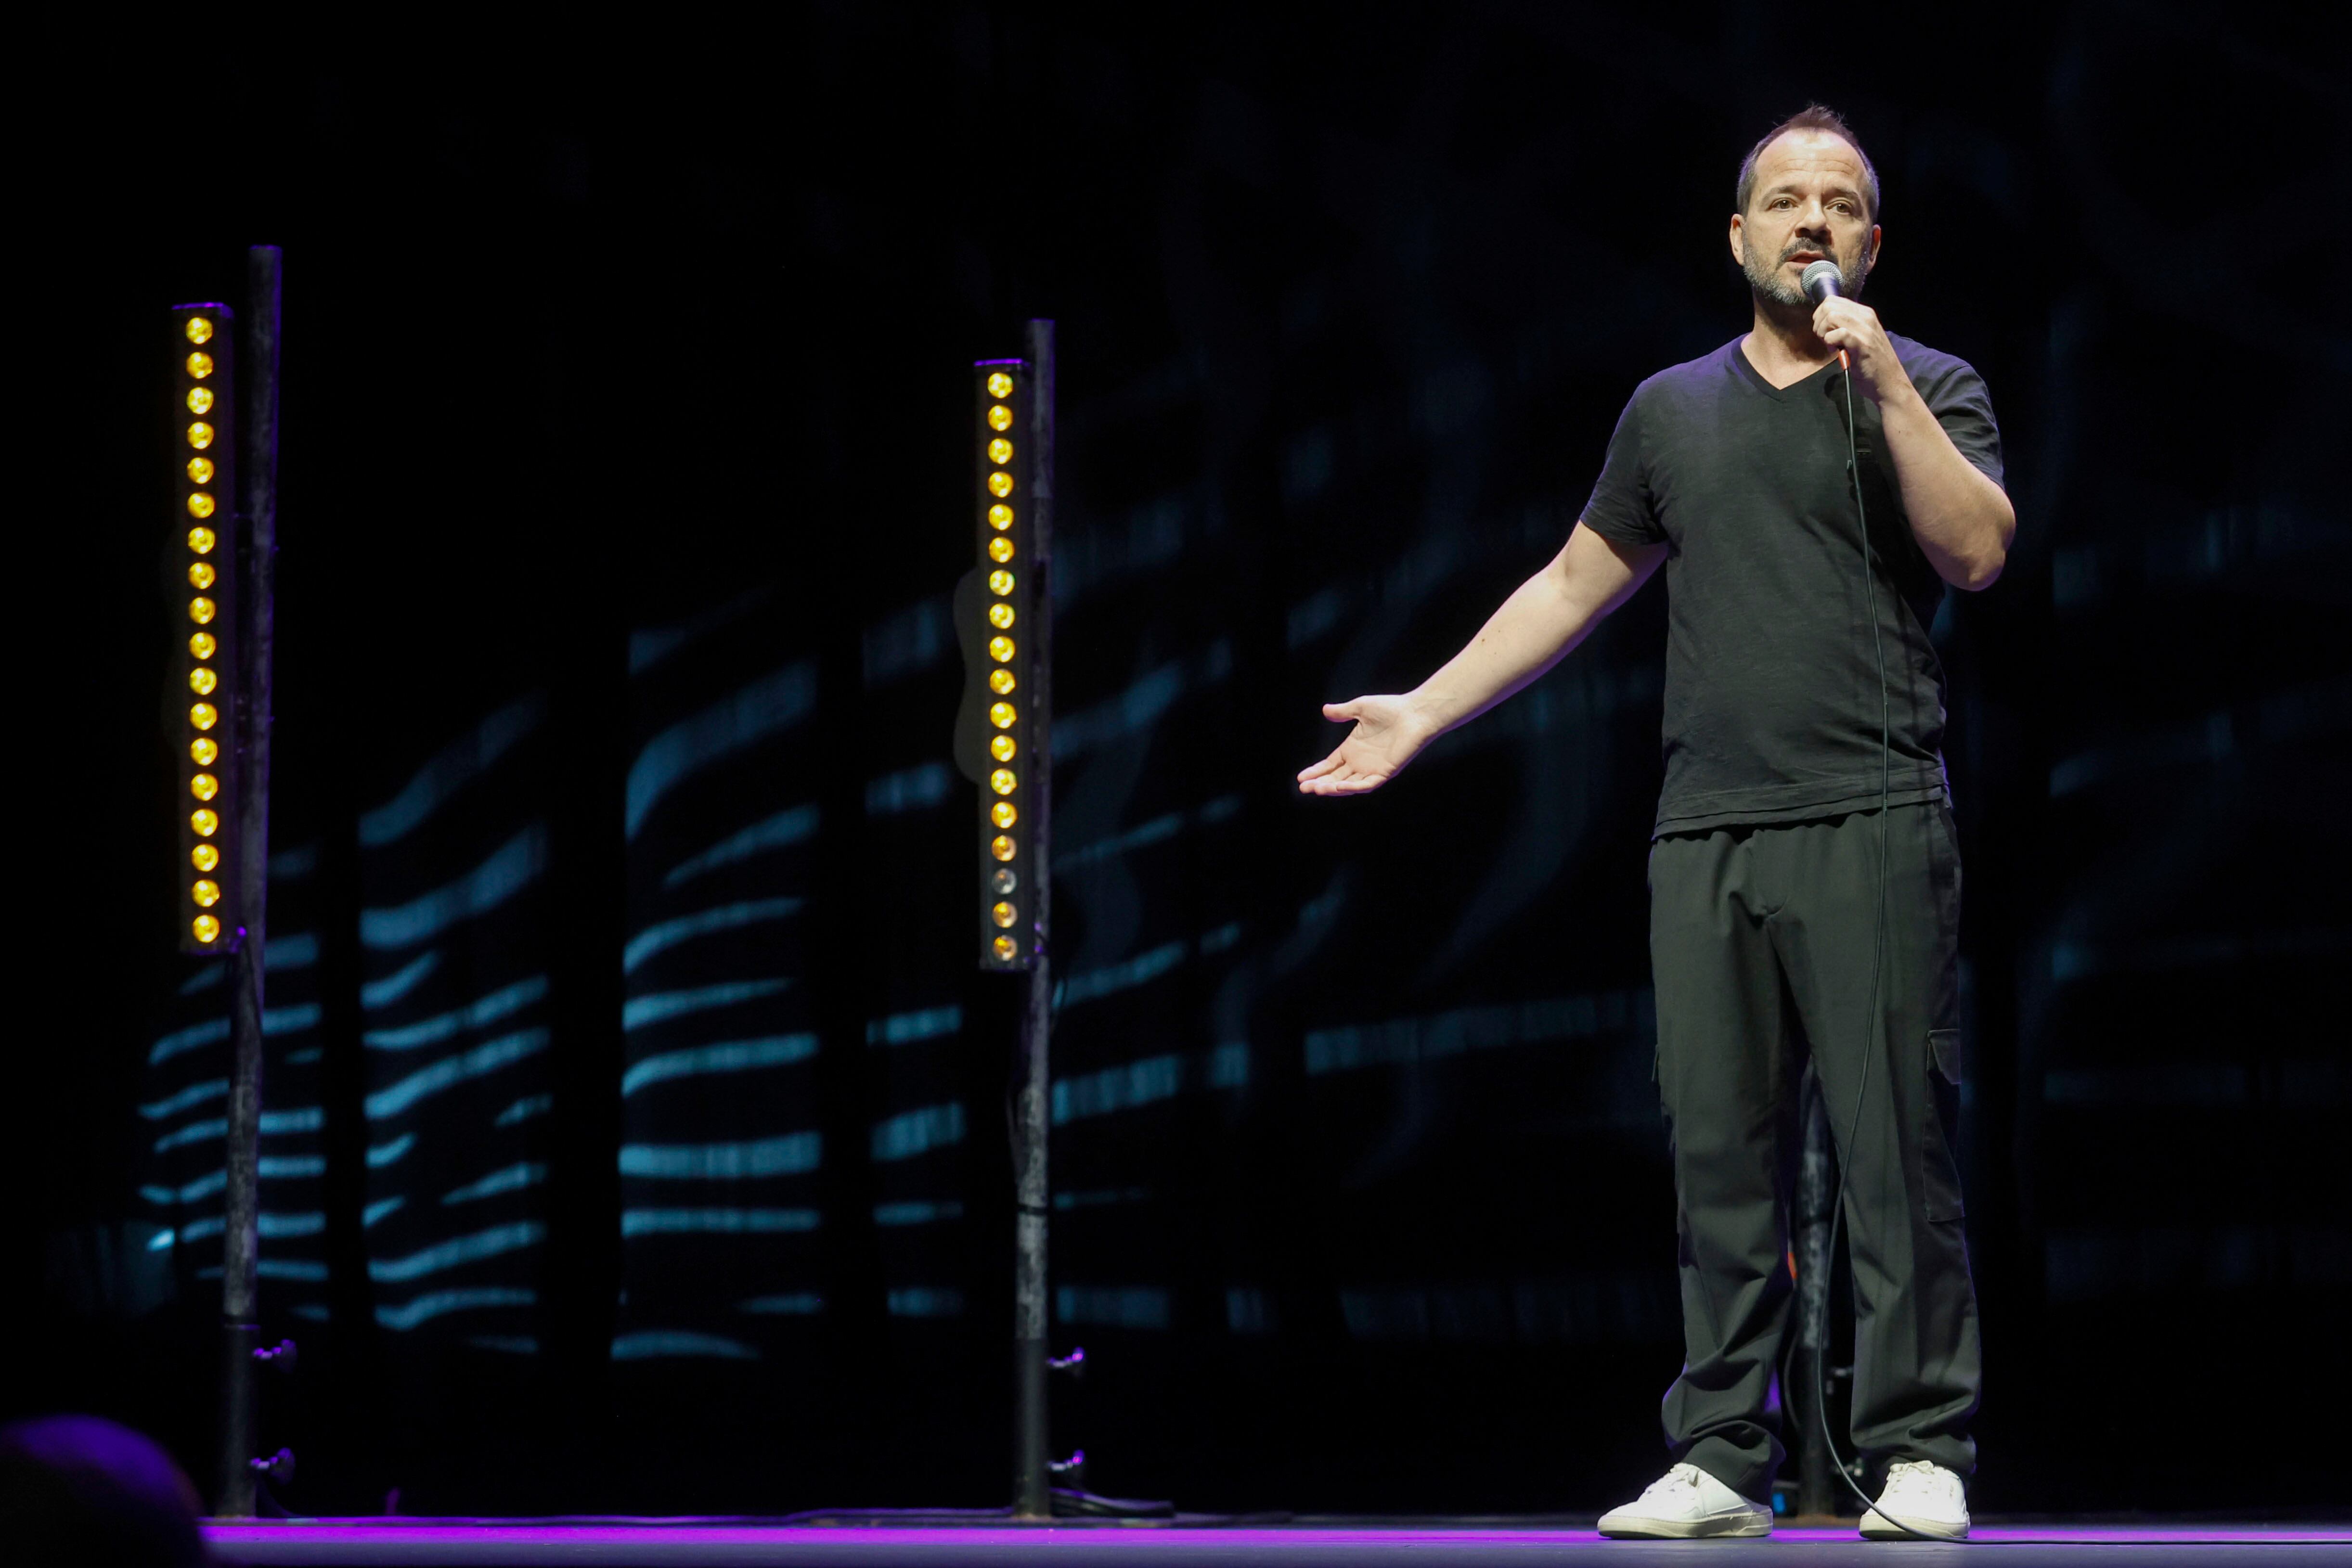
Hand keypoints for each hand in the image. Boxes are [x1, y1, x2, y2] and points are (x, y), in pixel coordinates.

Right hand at [1296, 695, 1429, 795]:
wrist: (1415, 713)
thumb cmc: (1391, 708)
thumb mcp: (1361, 708)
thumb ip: (1343, 712)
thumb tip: (1325, 710)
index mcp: (1353, 749)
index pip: (1330, 765)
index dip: (1316, 771)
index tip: (1301, 777)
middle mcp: (1361, 762)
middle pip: (1336, 777)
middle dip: (1319, 783)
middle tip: (1303, 788)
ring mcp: (1372, 768)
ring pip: (1348, 784)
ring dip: (1332, 788)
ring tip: (1316, 789)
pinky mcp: (1385, 772)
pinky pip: (1367, 784)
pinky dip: (1353, 787)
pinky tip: (1339, 786)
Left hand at [1811, 296, 1912, 406]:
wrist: (1889, 382)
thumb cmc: (1870, 362)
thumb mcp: (1859, 337)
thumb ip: (1846, 326)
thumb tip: (1823, 321)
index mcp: (1864, 313)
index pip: (1832, 300)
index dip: (1820, 316)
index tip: (1825, 332)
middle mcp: (1866, 317)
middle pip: (1829, 306)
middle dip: (1819, 324)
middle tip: (1825, 340)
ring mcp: (1866, 329)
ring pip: (1832, 316)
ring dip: (1824, 332)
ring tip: (1831, 346)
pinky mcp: (1863, 344)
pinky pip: (1839, 333)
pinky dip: (1830, 342)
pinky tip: (1835, 351)